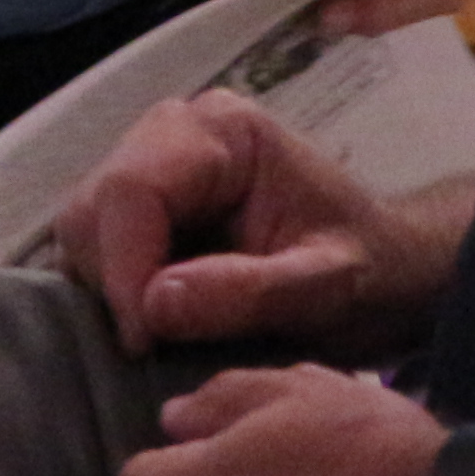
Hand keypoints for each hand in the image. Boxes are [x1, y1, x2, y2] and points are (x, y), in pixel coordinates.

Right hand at [56, 89, 455, 359]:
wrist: (390, 274)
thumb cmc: (370, 274)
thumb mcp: (327, 289)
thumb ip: (248, 293)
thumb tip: (153, 302)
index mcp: (224, 131)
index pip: (132, 189)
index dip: (124, 268)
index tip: (145, 342)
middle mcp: (177, 131)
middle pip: (95, 203)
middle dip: (113, 280)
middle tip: (155, 344)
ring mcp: (156, 165)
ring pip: (84, 226)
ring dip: (109, 288)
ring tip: (160, 335)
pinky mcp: (147, 204)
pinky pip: (96, 245)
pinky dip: (112, 289)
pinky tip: (156, 321)